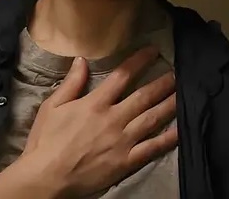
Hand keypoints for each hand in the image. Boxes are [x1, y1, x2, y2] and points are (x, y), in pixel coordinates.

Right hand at [20, 45, 178, 197]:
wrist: (47, 177)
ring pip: (152, 118)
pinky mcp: (126, 161)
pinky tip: (180, 130)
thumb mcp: (52, 106)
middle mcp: (113, 118)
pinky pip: (152, 148)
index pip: (122, 76)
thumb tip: (82, 60)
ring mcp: (122, 141)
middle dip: (162, 83)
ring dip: (169, 104)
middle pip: (143, 96)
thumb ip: (71, 83)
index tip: (152, 51)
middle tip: (176, 73)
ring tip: (182, 93)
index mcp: (95, 103)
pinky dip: (167, 139)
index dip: (139, 61)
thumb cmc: (46, 141)